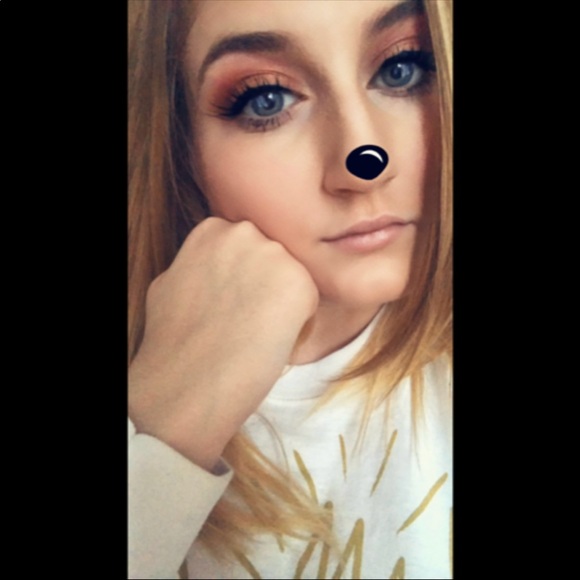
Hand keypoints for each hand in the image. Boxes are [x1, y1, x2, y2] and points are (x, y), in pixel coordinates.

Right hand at [128, 218, 318, 469]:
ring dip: (285, 303)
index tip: (234, 302)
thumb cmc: (172, 342)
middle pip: (272, 257)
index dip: (244, 277)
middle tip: (249, 318)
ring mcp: (274, 255)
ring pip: (293, 278)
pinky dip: (300, 325)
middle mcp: (245, 232)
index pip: (246, 245)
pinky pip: (310, 303)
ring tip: (258, 333)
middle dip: (267, 283)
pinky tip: (273, 343)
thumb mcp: (172, 282)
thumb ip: (199, 264)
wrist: (188, 382)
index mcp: (213, 228)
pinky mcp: (301, 283)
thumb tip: (210, 268)